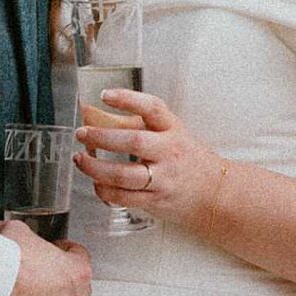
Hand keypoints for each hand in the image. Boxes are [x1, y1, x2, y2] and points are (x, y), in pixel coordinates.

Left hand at [76, 88, 221, 232]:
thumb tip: (100, 116)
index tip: (105, 95)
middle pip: (133, 142)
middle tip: (82, 133)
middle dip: (101, 137)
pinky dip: (104, 190)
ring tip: (80, 159)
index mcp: (173, 130)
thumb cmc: (188, 159)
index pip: (152, 108)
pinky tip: (96, 183)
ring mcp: (163, 178)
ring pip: (123, 174)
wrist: (214, 192)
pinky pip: (123, 197)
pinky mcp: (155, 200)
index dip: (128, 99)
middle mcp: (169, 152)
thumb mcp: (172, 134)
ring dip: (95, 167)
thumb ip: (143, 125)